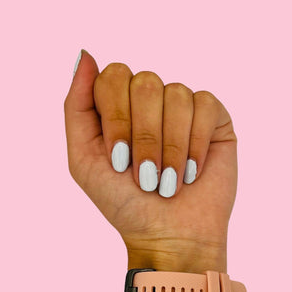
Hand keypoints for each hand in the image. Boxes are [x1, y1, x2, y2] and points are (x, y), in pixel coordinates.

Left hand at [63, 50, 237, 272]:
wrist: (169, 236)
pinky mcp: (214, 119)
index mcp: (119, 108)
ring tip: (169, 181)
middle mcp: (150, 103)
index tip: (120, 161)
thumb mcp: (83, 160)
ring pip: (176, 94)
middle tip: (146, 176)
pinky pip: (205, 105)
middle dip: (144, 137)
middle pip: (145, 82)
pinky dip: (195, 144)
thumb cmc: (125, 205)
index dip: (117, 117)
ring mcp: (182, 109)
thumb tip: (85, 54)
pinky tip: (192, 171)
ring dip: (170, 147)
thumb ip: (76, 107)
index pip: (113, 76)